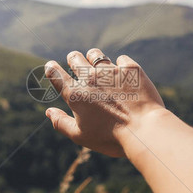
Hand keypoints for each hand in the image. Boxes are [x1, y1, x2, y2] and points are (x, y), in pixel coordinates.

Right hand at [44, 48, 165, 156]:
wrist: (144, 130)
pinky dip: (120, 65)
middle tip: (75, 62)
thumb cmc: (111, 138)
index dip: (51, 69)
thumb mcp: (81, 136)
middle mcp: (90, 78)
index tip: (51, 66)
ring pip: (96, 54)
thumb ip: (61, 123)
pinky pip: (121, 59)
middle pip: (75, 58)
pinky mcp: (130, 68)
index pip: (56, 74)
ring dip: (93, 58)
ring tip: (97, 64)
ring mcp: (110, 71)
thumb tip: (48, 112)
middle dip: (73, 59)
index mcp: (75, 94)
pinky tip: (123, 73)